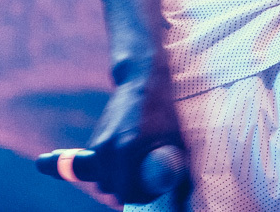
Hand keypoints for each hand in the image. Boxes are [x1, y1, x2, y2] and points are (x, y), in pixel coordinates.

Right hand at [86, 64, 184, 203]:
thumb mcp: (176, 140)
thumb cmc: (164, 110)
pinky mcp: (95, 140)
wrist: (143, 79)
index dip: (141, 196)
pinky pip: (99, 167)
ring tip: (138, 169)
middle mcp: (107, 146)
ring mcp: (98, 143)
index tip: (154, 190)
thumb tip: (184, 202)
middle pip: (111, 189)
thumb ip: (178, 173)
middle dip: (128, 190)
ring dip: (118, 181)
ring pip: (103, 180)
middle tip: (148, 180)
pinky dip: (111, 170)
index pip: (125, 192)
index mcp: (126, 148)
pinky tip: (129, 159)